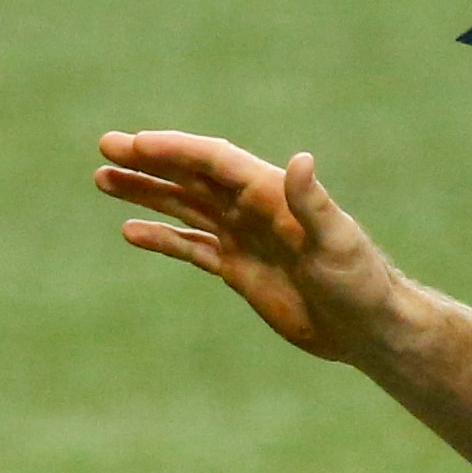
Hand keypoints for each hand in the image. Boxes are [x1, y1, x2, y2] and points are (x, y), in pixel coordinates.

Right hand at [93, 131, 405, 363]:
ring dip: (147, 191)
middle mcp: (253, 208)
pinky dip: (162, 236)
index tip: (137, 143)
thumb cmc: (361, 283)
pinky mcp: (239, 268)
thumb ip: (313, 203)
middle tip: (106, 147)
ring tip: (104, 179)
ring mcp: (243, 237)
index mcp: (273, 194)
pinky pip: (191, 246)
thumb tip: (301, 160)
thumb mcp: (338, 242)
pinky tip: (131, 229)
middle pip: (192, 176)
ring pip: (185, 206)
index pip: (215, 162)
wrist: (367, 328)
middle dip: (150, 161)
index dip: (177, 150)